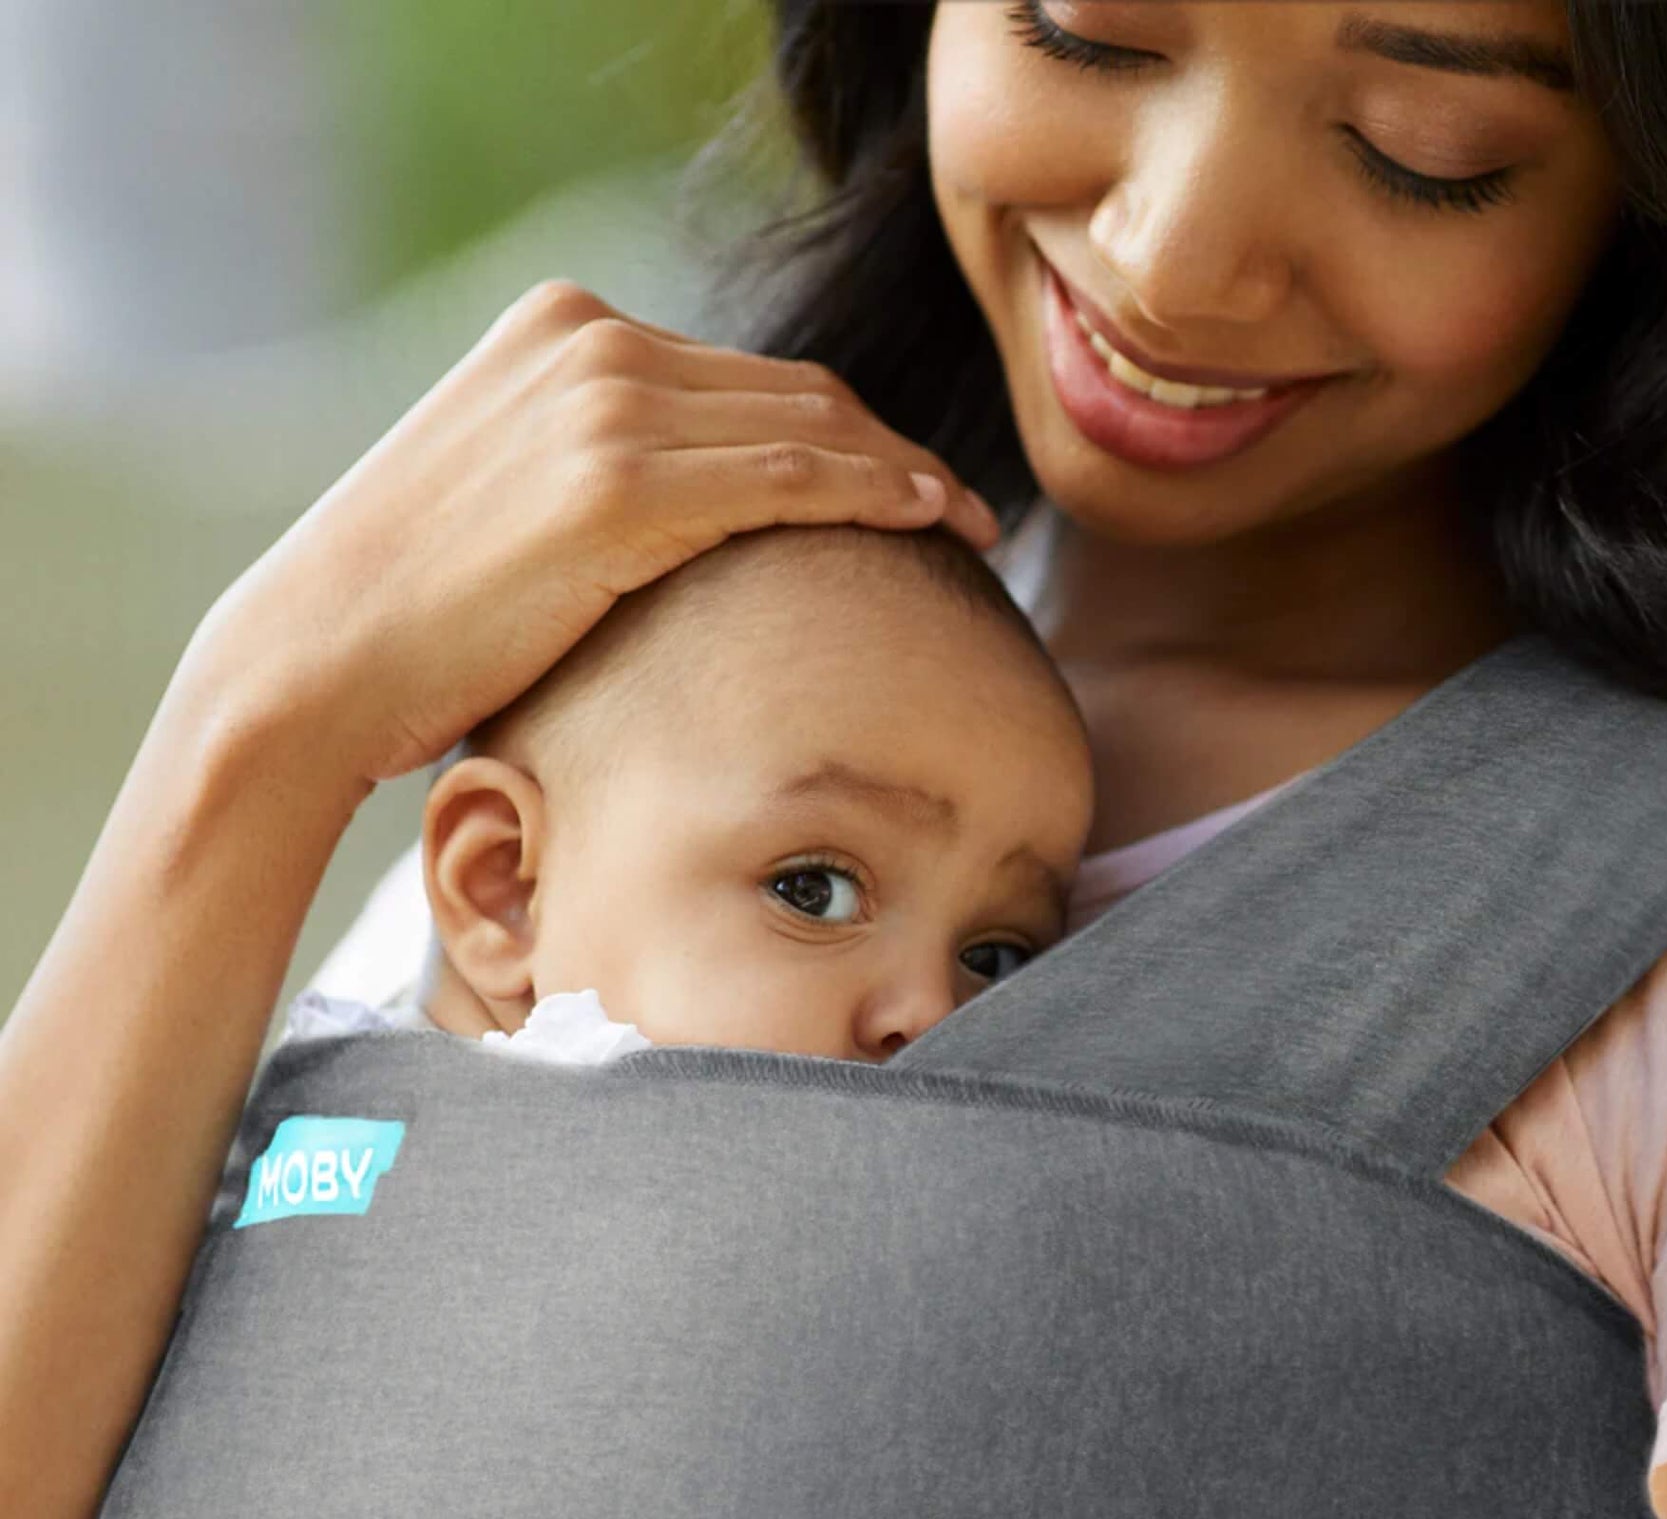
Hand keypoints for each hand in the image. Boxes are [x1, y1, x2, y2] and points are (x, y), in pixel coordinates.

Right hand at [180, 280, 1001, 790]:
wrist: (317, 661)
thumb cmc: (413, 616)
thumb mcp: (514, 501)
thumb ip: (603, 471)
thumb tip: (697, 515)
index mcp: (560, 326)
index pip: (744, 374)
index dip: (841, 426)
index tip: (903, 476)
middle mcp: (588, 341)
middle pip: (792, 390)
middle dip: (890, 446)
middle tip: (959, 504)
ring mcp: (604, 404)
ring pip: (809, 427)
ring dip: (905, 471)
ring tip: (965, 521)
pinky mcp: (618, 482)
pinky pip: (793, 476)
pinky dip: (878, 491)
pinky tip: (933, 519)